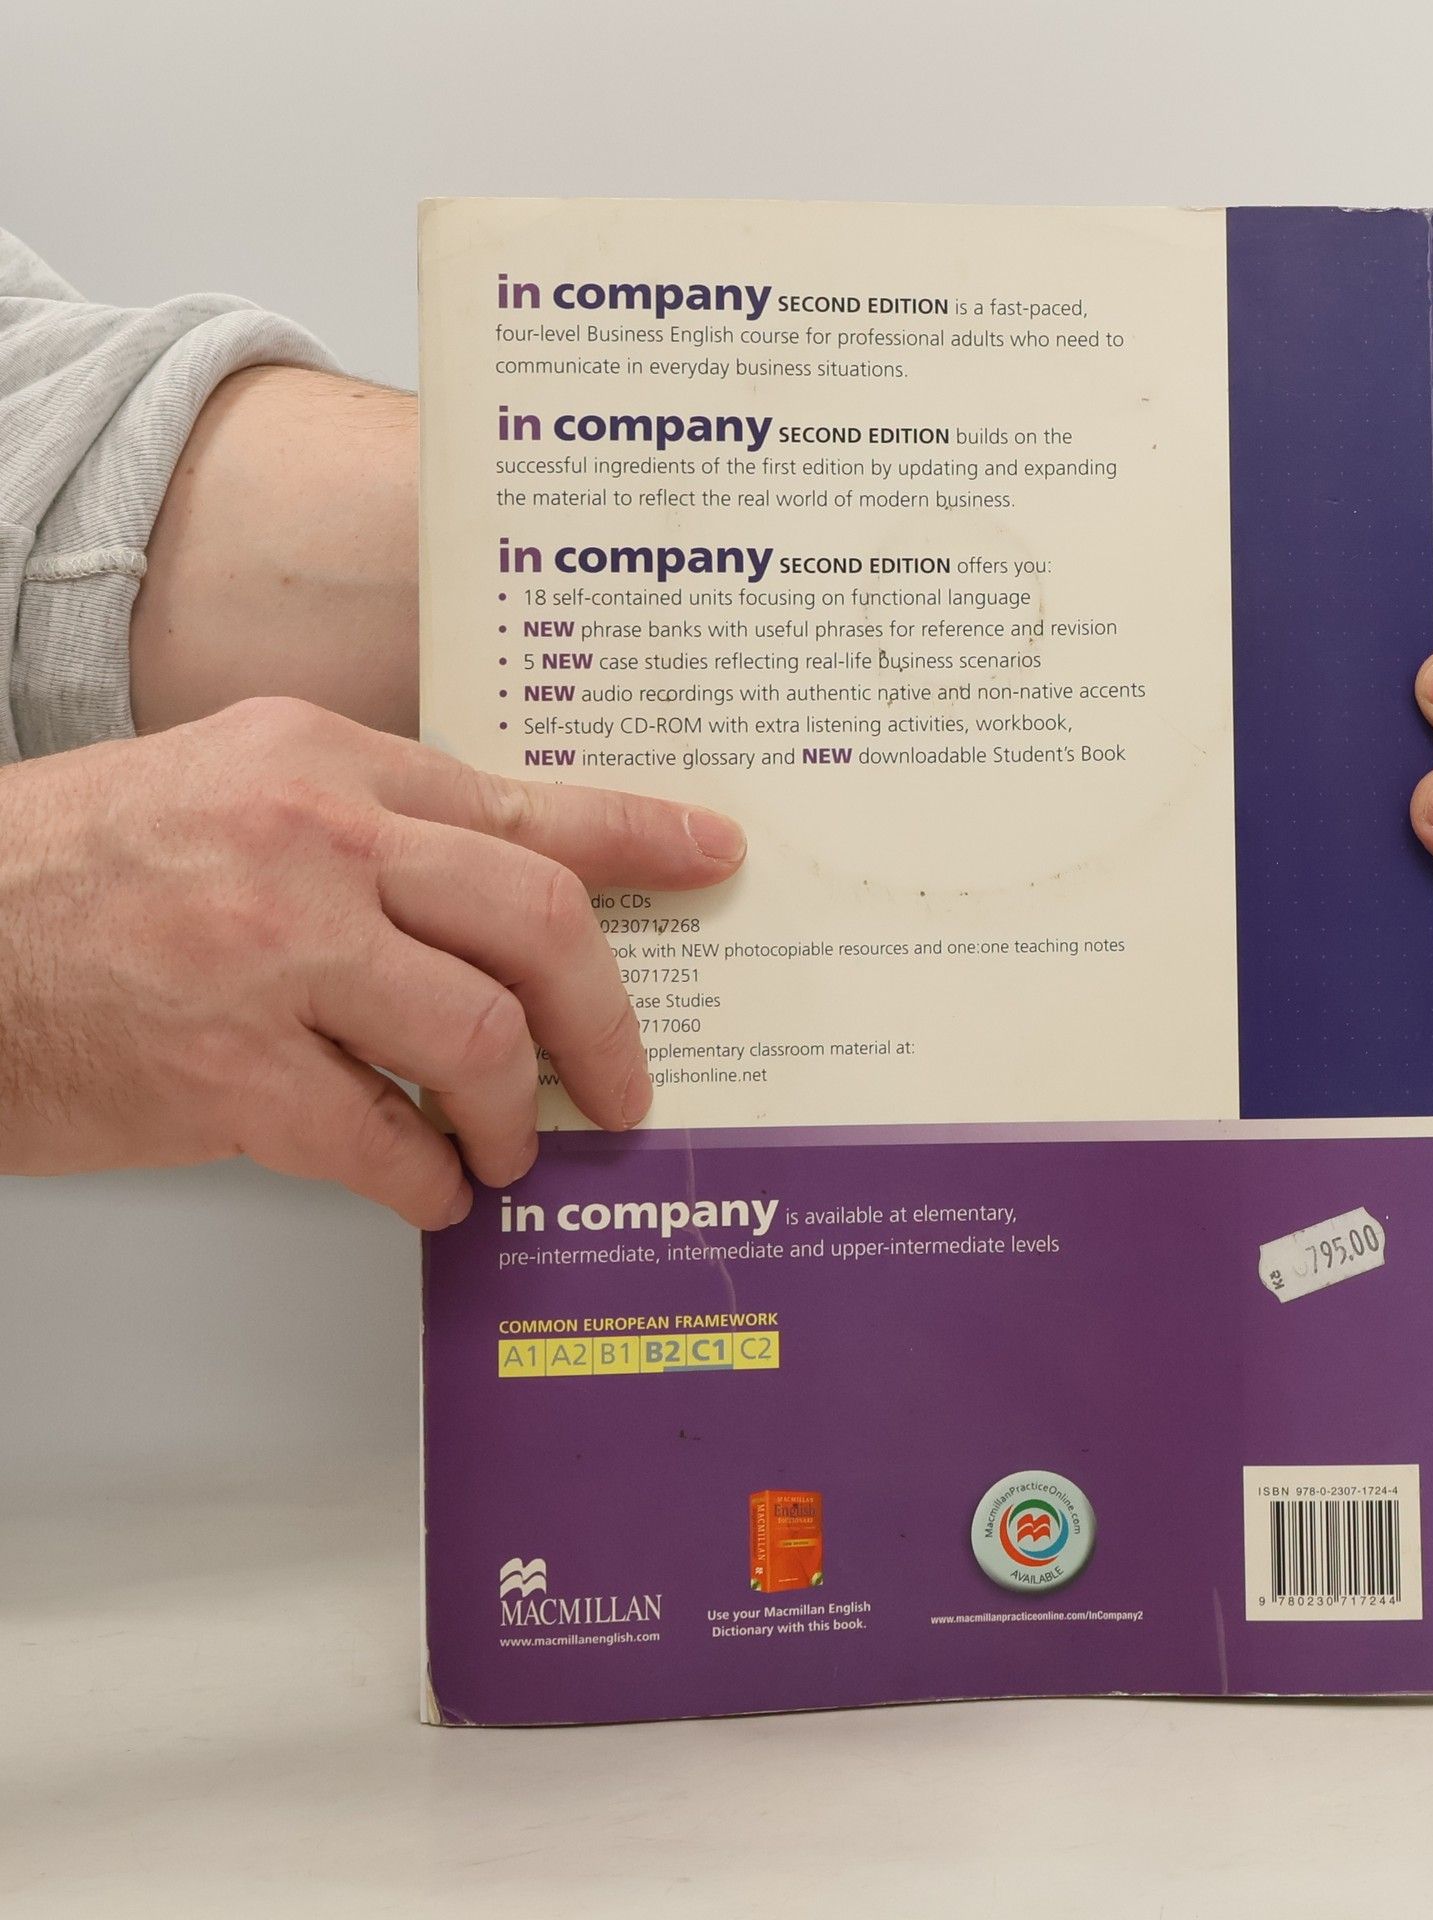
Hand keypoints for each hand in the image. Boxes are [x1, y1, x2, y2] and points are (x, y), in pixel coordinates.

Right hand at [0, 697, 743, 1225]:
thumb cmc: (62, 877)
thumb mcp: (225, 792)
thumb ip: (364, 829)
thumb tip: (495, 907)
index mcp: (318, 762)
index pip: (521, 803)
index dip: (638, 836)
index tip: (713, 856)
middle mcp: (310, 842)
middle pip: (539, 918)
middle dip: (609, 1018)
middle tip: (626, 1081)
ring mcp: (271, 958)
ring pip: (484, 1036)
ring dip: (520, 1115)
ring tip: (509, 1147)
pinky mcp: (229, 1077)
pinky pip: (388, 1144)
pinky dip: (429, 1182)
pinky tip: (428, 1189)